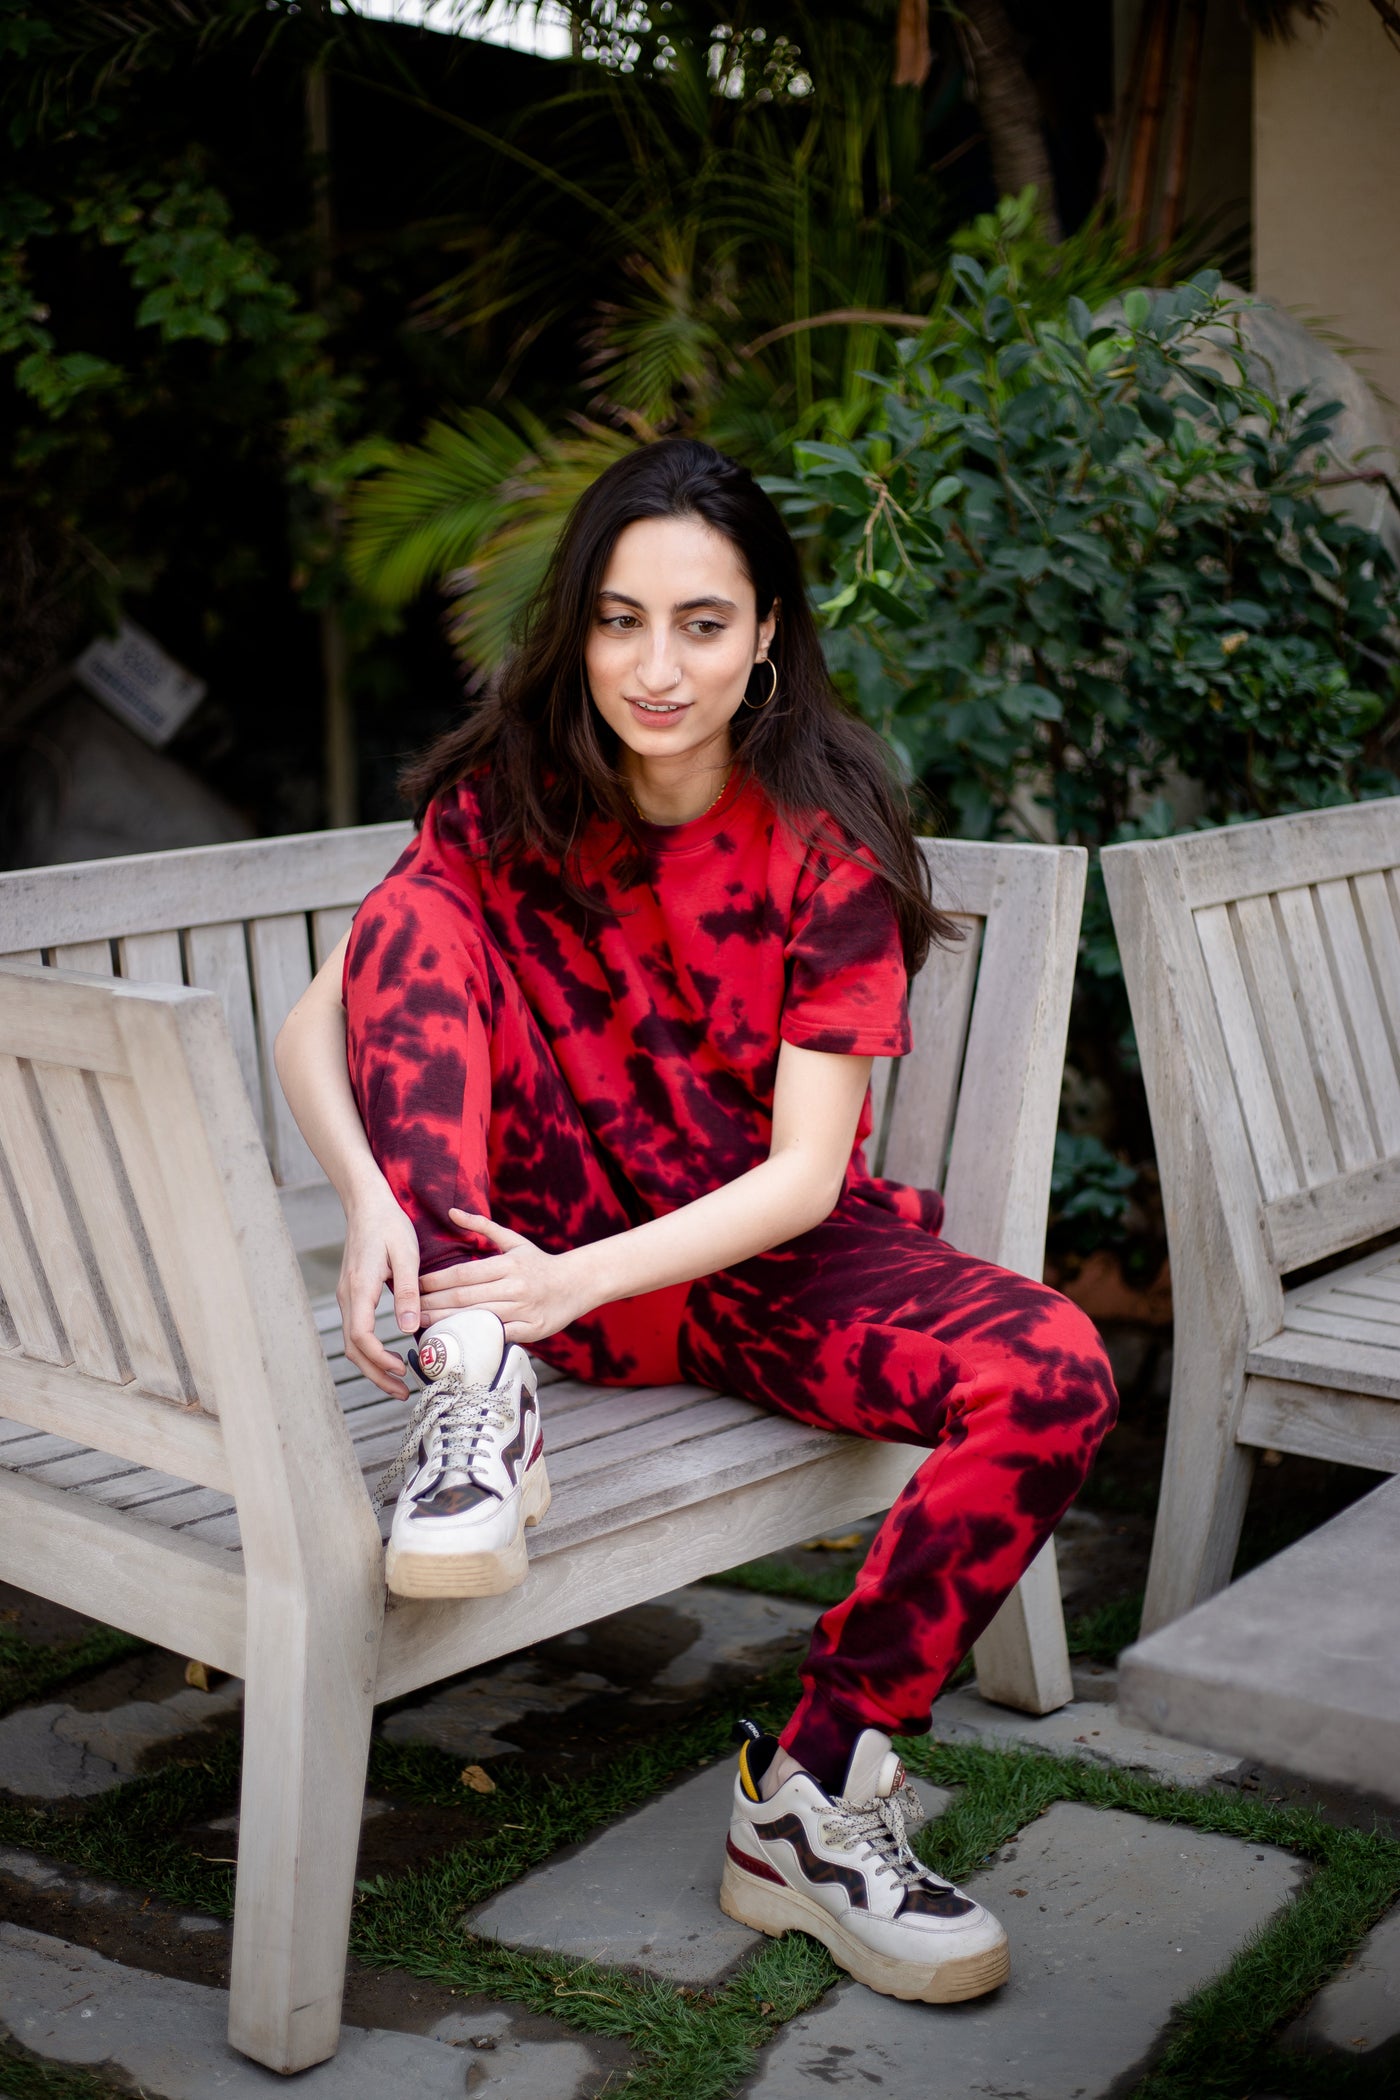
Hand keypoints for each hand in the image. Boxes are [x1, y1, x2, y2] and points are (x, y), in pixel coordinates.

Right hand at [337, 1178, 421, 1397]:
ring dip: (373, 1366)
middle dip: (376, 1374)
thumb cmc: (388, 1225)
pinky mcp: (353, 1295)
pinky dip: (371, 1351)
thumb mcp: (406, 1254)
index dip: (379, 1359)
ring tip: (398, 1383)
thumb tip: (408, 1328)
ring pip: (353, 1343)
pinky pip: (357, 1331)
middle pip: (354, 1349)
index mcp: (360, 1288)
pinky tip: (389, 1357)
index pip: (361, 1336)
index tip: (401, 1369)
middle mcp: (348, 1296)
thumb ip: (408, 1291)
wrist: (366, 1204)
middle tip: (402, 1392)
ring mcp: (348, 1297)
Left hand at [418, 1209, 592, 1344]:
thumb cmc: (539, 1263)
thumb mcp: (514, 1241)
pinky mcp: (532, 1330)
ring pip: (478, 1318)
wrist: (578, 1284)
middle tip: (409, 1309)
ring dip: (447, 1323)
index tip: (415, 1285)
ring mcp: (523, 1310)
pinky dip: (477, 1338)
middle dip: (434, 1304)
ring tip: (423, 1325)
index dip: (437, 1281)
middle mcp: (515, 1286)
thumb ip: (482, 1226)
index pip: (464, 1273)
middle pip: (465, 1297)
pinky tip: (456, 1341)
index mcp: (508, 1264)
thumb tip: (452, 1212)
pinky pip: (499, 1336)